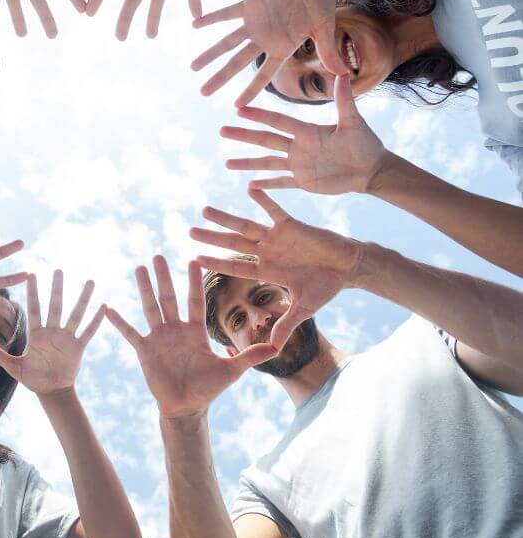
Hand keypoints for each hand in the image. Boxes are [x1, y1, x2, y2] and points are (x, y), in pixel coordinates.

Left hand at [0, 271, 105, 394]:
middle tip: (59, 270)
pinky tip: (103, 306)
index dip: (33, 293)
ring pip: (75, 314)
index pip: (34, 309)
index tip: (32, 274)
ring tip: (89, 282)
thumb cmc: (31, 378)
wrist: (51, 390)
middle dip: (57, 289)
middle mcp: (52, 331)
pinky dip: (96, 320)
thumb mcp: (12, 366)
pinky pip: (88, 331)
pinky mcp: (78, 347)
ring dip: (82, 299)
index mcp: (37, 334)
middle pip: (55, 306)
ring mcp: (67, 338)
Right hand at [106, 257, 275, 417]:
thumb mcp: (231, 370)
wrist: (186, 407)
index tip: (193, 260)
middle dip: (164, 276)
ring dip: (144, 288)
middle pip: (168, 297)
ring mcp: (159, 338)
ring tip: (138, 268)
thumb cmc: (208, 388)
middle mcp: (175, 329)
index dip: (194, 281)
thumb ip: (251, 356)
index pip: (195, 300)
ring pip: (150, 307)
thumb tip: (278, 348)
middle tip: (157, 255)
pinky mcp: (144, 350)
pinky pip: (130, 333)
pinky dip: (119, 322)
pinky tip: (108, 309)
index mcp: (195, 330)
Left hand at [190, 190, 362, 349]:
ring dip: (226, 218)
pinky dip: (263, 200)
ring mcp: (277, 237)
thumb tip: (273, 349)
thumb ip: (286, 325)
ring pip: (246, 226)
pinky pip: (274, 210)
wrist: (349, 268)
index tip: (194, 259)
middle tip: (188, 231)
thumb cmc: (326, 287)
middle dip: (212, 238)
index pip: (235, 267)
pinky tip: (248, 188)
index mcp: (267, 270)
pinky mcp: (292, 225)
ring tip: (205, 210)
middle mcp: (267, 252)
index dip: (216, 263)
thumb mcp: (304, 309)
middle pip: (233, 245)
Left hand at [191, 0, 346, 105]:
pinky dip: (211, 18)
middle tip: (203, 93)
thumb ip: (327, 51)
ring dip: (210, 54)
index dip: (251, 90)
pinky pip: (226, 13)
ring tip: (192, 68)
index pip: (264, 74)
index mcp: (282, 47)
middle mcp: (265, 39)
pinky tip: (194, 25)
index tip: (237, 106)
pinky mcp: (248, 5)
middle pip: (238, 63)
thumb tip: (343, 75)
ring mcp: (255, 23)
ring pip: (227, 42)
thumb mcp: (325, 27)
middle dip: (221, 78)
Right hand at [222, 75, 387, 193]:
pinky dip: (267, 185)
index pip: (277, 121)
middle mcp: (298, 146)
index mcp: (307, 131)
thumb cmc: (366, 144)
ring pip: (267, 163)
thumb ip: (344, 99)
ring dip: (248, 163)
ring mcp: (298, 165)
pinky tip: (250, 186)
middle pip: (265, 140)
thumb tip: (343, 72)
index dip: (259, 116)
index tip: (239, 109)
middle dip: (243, 136)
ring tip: (227, 162)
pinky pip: (281, 183)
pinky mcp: (303, 181)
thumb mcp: (353, 121)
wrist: (372, 170)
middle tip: (221, 131)